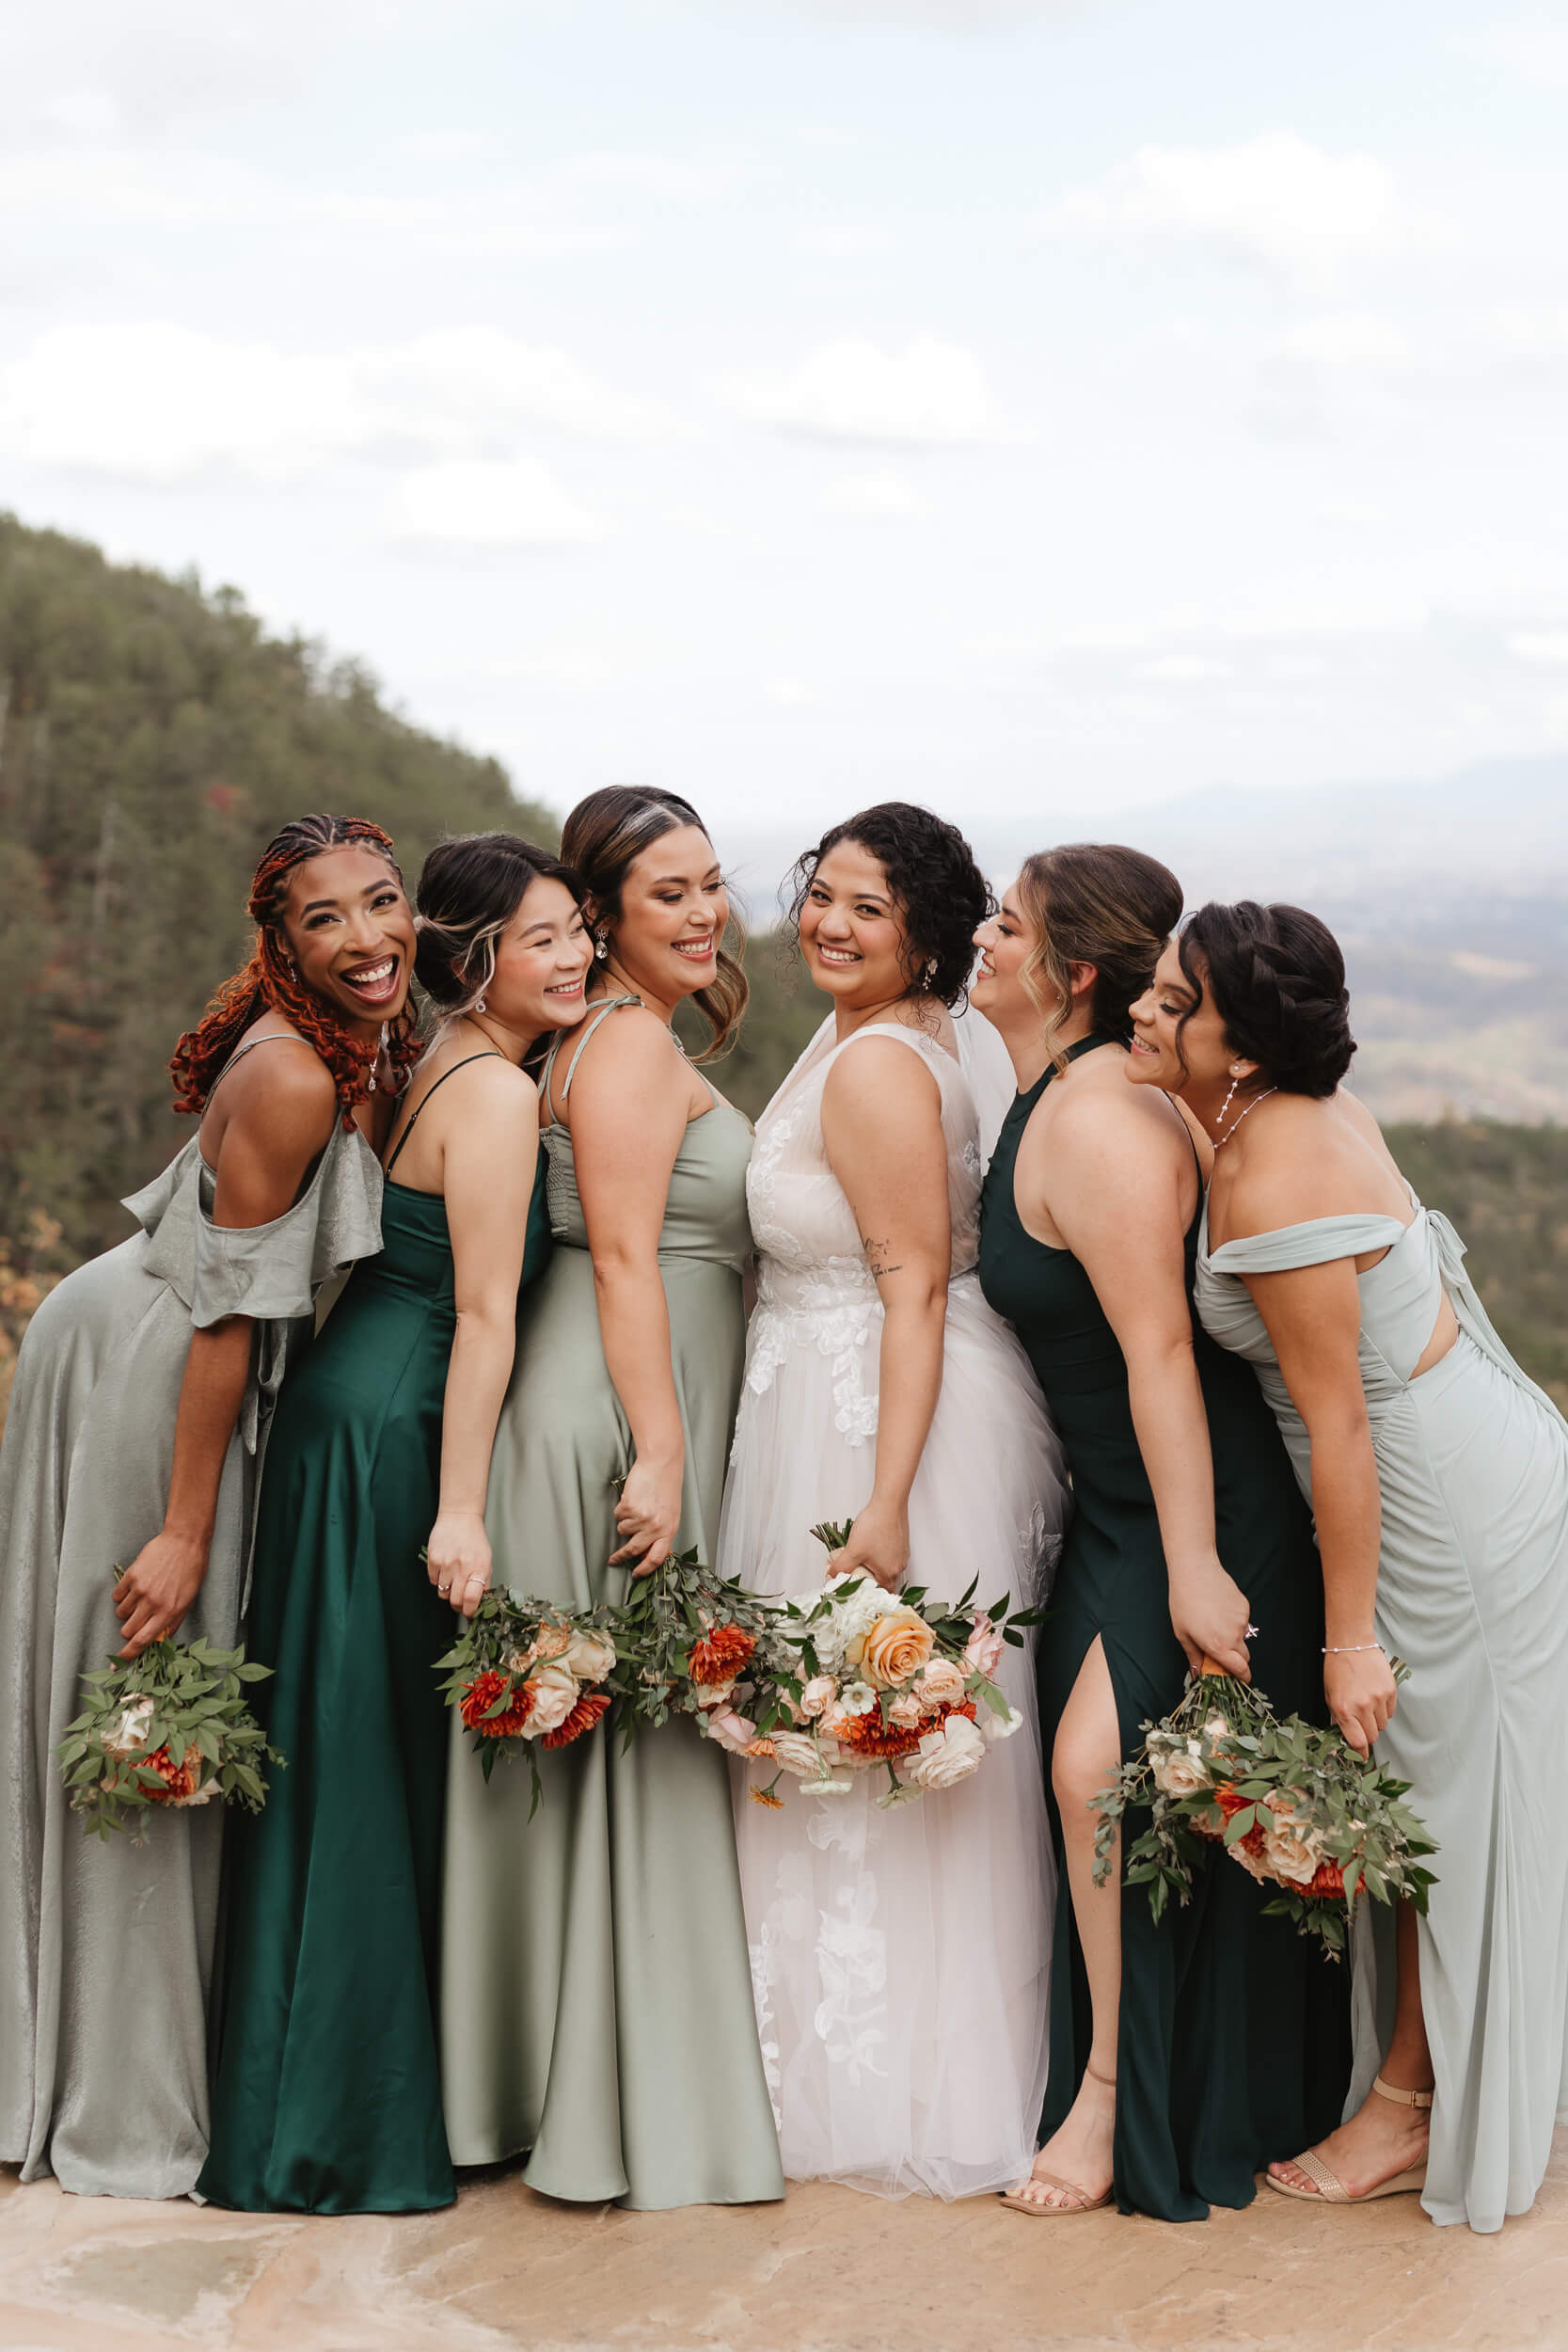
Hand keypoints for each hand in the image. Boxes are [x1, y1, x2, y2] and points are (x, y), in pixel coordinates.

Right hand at [114, 1529, 208, 1658]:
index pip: (142, 1641)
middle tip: (138, 1620)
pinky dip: (122, 1596)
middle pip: (127, 1630)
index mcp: (169, 1612)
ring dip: (127, 1611)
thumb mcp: (188, 1601)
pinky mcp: (131, 1576)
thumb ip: (172, 1622)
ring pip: (120, 1613)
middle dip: (129, 1630)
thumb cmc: (191, 1571)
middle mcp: (153, 1603)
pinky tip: (135, 1588)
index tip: (118, 1663)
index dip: (127, 1655)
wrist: (185, 1542)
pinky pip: (117, 1596)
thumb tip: (158, 1640)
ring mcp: (140, 1589)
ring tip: (141, 1598)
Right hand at [426, 1509, 491, 1618]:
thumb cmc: (475, 1539)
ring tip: (453, 1580)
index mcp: (479, 1568)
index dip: (470, 1611)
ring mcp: (446, 1563)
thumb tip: (480, 1604)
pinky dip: (439, 1580)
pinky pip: (433, 1581)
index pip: (472, 1599)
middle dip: (458, 1606)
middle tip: (461, 1603)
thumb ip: (484, 1582)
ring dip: (448, 1592)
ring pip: (442, 1593)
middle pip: (455, 1601)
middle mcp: (462, 1567)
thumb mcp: (487, 1560)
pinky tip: (445, 1569)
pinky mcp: (433, 1559)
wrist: (459, 1517)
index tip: (470, 1614)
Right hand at [610, 1455, 683, 1575]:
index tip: (636, 1574)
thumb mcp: (670, 1514)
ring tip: (636, 1506)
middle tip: (613, 1560)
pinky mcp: (629, 1508)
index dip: (645, 1570)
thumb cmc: (666, 1487)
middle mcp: (656, 1527)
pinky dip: (622, 1508)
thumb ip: (660, 1532)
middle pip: (634, 1549)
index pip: (657, 1558)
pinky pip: (619, 1515)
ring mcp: (641, 1518)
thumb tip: (646, 1551)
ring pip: (623, 1530)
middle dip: (621, 1557)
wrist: (661, 1464)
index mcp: (669, 1530)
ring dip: (625, 1521)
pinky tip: (632, 1497)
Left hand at [830, 1496, 907, 1593]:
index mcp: (890, 1573)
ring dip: (874, 1567)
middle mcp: (899, 1566)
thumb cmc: (875, 1526)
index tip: (857, 1591)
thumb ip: (840, 1567)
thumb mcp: (853, 1550)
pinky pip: (890, 1555)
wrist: (888, 1504)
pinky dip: (880, 1555)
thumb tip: (831, 1578)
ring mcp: (902, 1554)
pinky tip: (870, 1546)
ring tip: (861, 1559)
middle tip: (855, 1575)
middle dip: (869, 1580)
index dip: (868, 1594)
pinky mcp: (901, 1543)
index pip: (881, 1594)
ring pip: (887, 1567)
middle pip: (884, 1581)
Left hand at [1167, 1556, 1252, 1680]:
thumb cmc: (1183, 1602)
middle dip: (1236, 1659)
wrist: (1195, 1570)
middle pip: (1245, 1657)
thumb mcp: (1182, 1633)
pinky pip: (1243, 1621)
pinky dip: (1234, 1621)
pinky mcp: (1245, 1606)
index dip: (1243, 1678)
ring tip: (1213, 1622)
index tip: (1240, 1680)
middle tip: (1220, 1652)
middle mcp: (1234, 1635)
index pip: (1240, 1669)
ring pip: (1243, 1637)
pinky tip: (1219, 1609)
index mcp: (1218, 1645)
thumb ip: (1193, 1656)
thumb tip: (1197, 1673)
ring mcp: (1242, 1620)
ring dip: (1233, 1637)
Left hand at [1324, 1646, 1396, 1755]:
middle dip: (1366, 1734)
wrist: (1352, 1644)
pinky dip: (1384, 1710)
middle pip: (1371, 1736)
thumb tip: (1348, 1736)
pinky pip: (1390, 1712)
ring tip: (1366, 1705)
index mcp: (1343, 1709)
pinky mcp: (1390, 1691)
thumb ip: (1339, 1717)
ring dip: (1375, 1721)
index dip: (1360, 1753)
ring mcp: (1378, 1699)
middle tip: (1361, 1723)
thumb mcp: (1330, 1695)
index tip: (1361, 1757)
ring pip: (1382, 1725)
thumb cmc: (1337, 1668)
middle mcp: (1362, 1707)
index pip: (1357, 1742)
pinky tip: (1375, 1697)